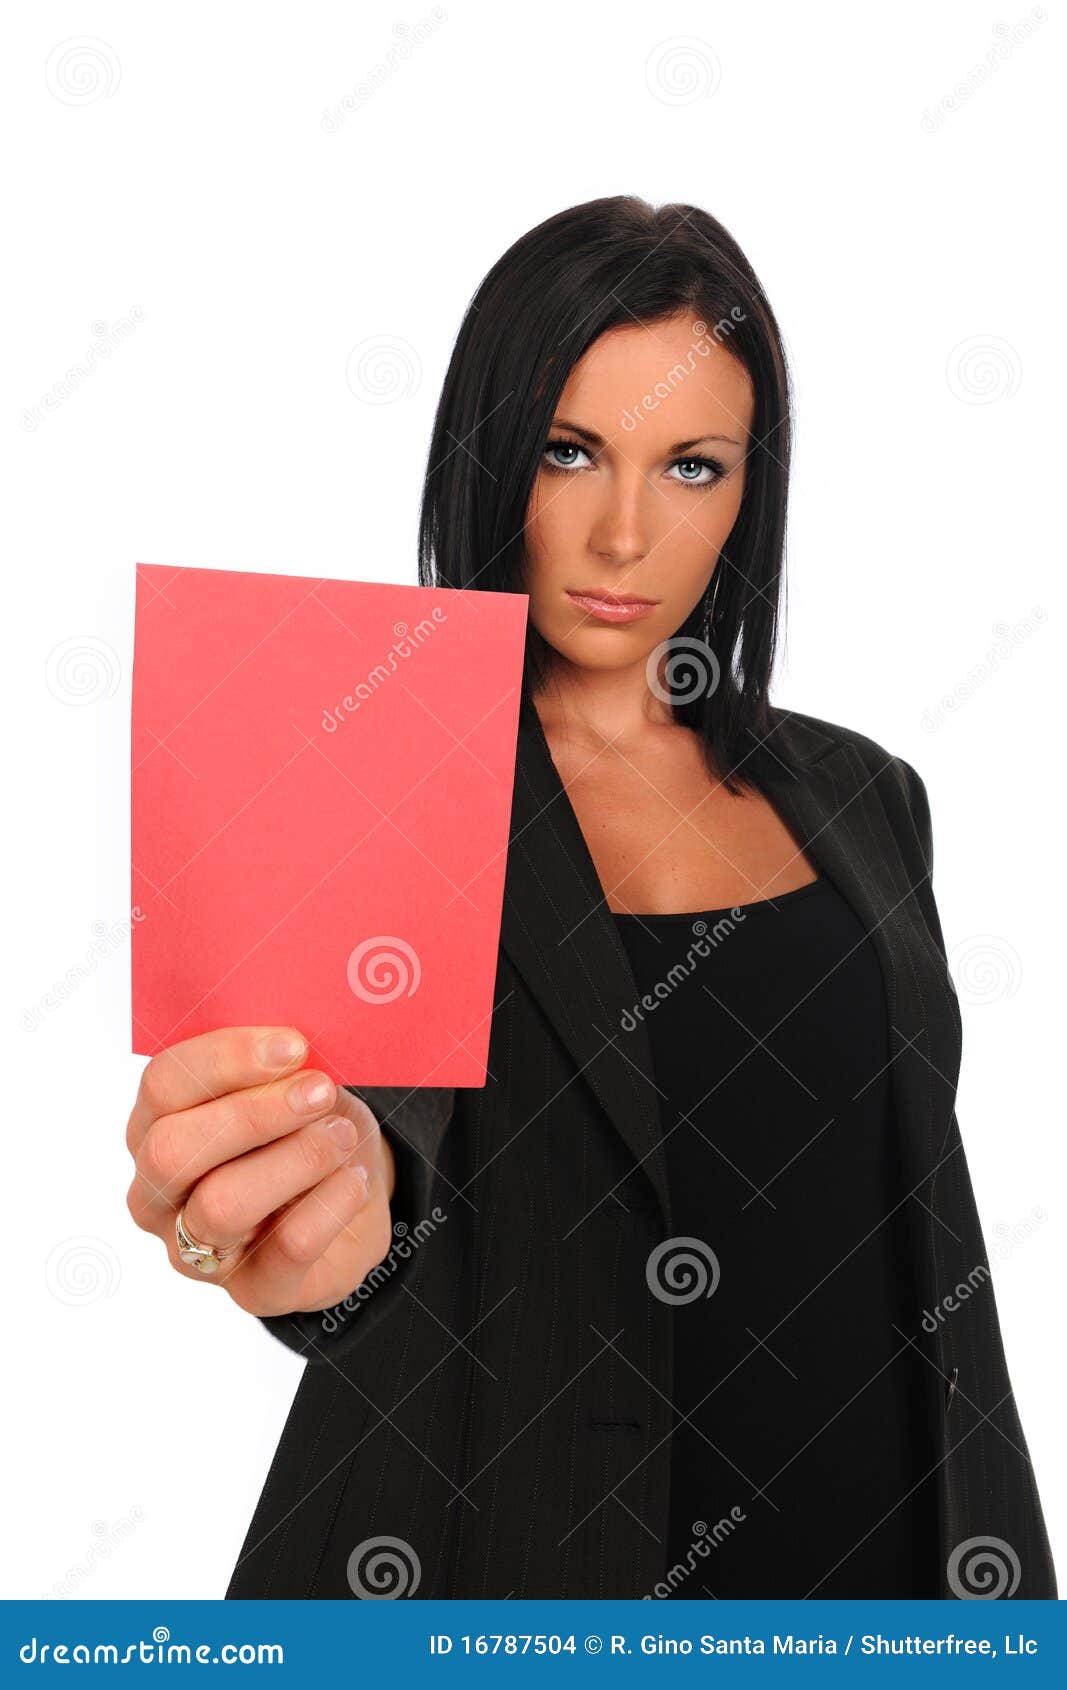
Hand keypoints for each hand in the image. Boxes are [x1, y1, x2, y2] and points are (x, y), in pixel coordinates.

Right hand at [125, 1026, 395, 1317]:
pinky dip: (331, 1203)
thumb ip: (276, 1063)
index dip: (226, 1059)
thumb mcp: (292, 1082)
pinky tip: (354, 1179)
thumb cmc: (307, 1128)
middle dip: (254, 1113)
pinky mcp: (252, 1290)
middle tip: (320, 1091)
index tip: (294, 1046)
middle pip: (172, 1148)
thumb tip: (293, 1045)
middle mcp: (158, 1192)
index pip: (163, 1083)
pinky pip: (287, 1247)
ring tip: (342, 1135)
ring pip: (221, 1205)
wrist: (348, 1198)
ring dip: (296, 1159)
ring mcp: (195, 1250)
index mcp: (155, 1125)